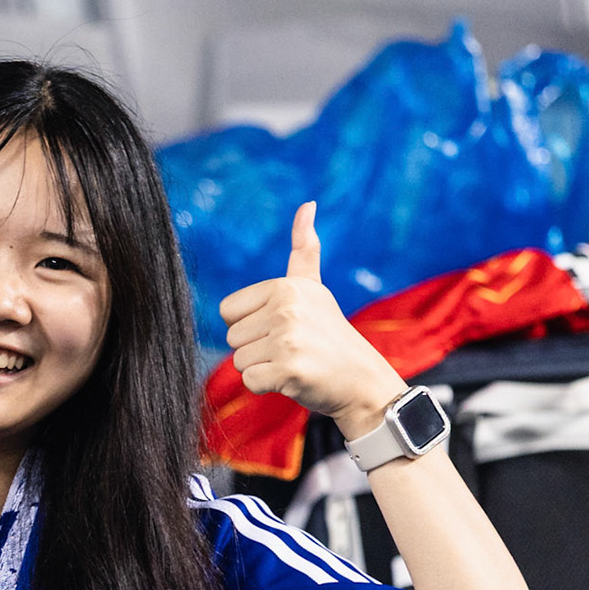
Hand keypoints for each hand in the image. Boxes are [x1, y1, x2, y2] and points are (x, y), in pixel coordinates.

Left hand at [219, 202, 405, 439]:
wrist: (361, 379)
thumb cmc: (328, 334)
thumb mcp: (314, 288)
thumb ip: (304, 249)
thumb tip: (307, 204)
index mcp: (286, 287)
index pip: (227, 312)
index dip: (249, 325)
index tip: (281, 327)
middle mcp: (287, 309)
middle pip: (232, 338)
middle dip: (256, 348)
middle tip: (291, 348)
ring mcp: (288, 340)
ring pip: (239, 361)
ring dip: (262, 368)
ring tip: (294, 361)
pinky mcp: (289, 370)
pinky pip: (250, 381)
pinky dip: (268, 386)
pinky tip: (294, 378)